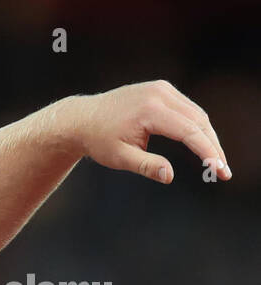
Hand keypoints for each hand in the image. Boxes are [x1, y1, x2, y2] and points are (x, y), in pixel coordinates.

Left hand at [61, 80, 229, 183]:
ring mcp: (162, 88)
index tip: (220, 169)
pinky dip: (196, 125)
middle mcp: (159, 93)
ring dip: (207, 136)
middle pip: (198, 121)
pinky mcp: (162, 88)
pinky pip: (186, 108)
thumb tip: (169, 175)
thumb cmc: (98, 140)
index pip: (189, 131)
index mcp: (150, 110)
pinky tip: (201, 143)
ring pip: (196, 113)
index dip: (207, 151)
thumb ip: (145, 166)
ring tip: (214, 160)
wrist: (82, 118)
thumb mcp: (118, 158)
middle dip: (212, 146)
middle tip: (222, 170)